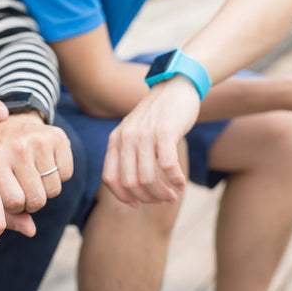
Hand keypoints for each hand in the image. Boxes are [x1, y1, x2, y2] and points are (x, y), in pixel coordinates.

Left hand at [0, 112, 72, 235]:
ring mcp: (39, 141)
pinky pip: (67, 174)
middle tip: (26, 189)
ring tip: (35, 176)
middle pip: (37, 199)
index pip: (15, 203)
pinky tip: (46, 164)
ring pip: (54, 189)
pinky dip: (59, 175)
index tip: (13, 197)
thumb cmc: (1, 159)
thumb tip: (30, 231)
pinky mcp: (58, 137)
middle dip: (33, 201)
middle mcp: (17, 148)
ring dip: (46, 189)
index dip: (17, 206)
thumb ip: (8, 212)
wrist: (12, 123)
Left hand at [103, 76, 198, 205]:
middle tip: (162, 200)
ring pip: (147, 178)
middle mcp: (126, 138)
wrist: (175, 87)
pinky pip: (168, 165)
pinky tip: (181, 183)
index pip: (110, 178)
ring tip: (172, 196)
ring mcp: (144, 135)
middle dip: (146, 198)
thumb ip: (127, 154)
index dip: (122, 196)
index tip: (137, 204)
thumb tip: (132, 190)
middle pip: (130, 182)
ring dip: (162, 193)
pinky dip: (175, 180)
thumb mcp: (134, 132)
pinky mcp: (165, 131)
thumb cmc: (157, 116)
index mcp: (115, 140)